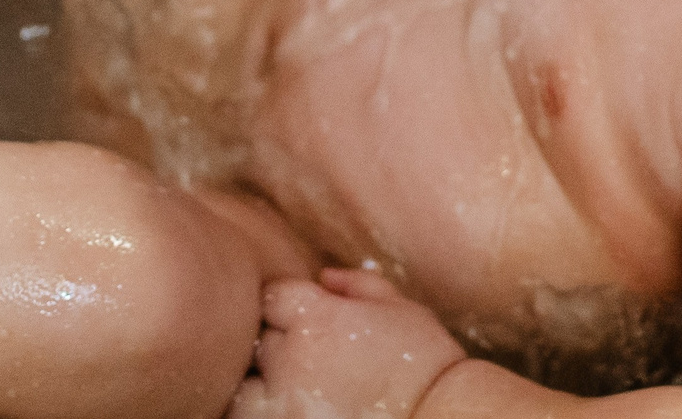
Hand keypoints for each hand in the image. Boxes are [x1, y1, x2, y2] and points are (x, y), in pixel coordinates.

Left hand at [233, 269, 468, 418]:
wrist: (440, 418)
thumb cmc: (426, 363)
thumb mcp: (401, 308)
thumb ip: (358, 285)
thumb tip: (324, 277)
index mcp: (315, 317)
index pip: (271, 295)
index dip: (285, 305)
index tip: (302, 318)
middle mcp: (291, 359)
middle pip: (256, 339)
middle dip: (274, 343)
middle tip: (302, 357)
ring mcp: (283, 405)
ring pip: (241, 388)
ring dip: (256, 384)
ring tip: (283, 389)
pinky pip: (252, 418)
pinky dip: (261, 413)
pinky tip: (284, 410)